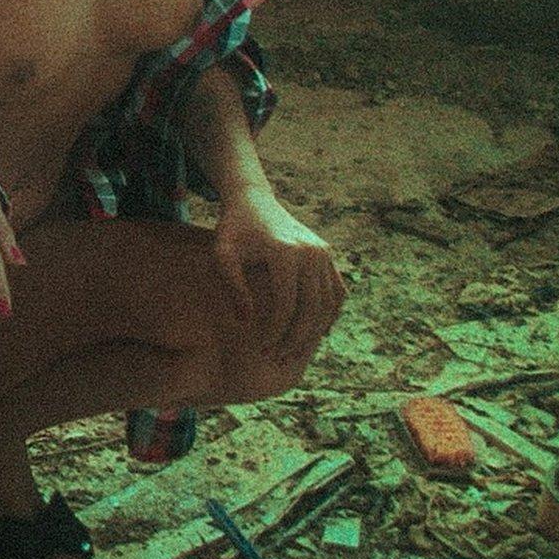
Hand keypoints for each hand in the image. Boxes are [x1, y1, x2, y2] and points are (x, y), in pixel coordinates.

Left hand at [213, 191, 343, 362]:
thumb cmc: (233, 232)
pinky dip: (328, 314)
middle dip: (296, 337)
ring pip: (328, 302)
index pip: (286, 304)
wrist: (252, 201)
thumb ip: (233, 288)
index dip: (275, 330)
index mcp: (285, 252)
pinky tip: (313, 333)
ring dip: (314, 331)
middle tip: (279, 357)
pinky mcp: (328, 254)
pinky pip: (336, 290)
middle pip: (311, 307)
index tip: (262, 348)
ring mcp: (324, 252)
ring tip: (294, 351)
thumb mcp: (222, 256)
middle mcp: (311, 252)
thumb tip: (245, 321)